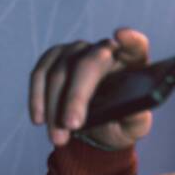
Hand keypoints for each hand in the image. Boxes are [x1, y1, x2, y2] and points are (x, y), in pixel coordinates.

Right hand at [29, 27, 152, 149]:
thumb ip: (137, 120)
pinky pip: (40, 75)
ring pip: (60, 74)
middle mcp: (103, 50)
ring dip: (54, 108)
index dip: (131, 40)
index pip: (136, 46)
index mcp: (132, 63)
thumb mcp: (134, 126)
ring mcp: (76, 50)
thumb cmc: (121, 121)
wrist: (98, 126)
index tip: (122, 36)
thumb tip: (135, 112)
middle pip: (88, 64)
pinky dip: (37, 99)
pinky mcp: (54, 58)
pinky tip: (39, 120)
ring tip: (59, 139)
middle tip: (70, 125)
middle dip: (76, 97)